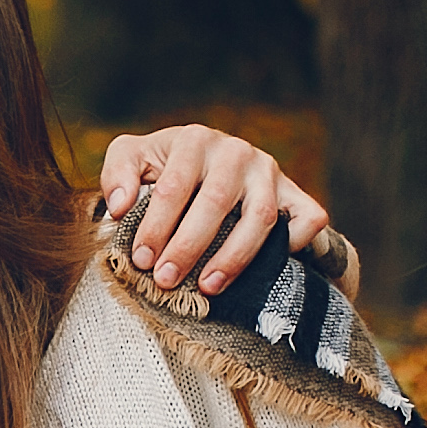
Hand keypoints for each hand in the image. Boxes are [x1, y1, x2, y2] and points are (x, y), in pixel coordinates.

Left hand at [97, 125, 328, 296]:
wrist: (203, 164)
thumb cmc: (161, 167)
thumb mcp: (131, 158)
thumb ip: (118, 173)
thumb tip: (120, 205)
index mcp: (195, 140)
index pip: (175, 186)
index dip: (156, 226)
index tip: (141, 260)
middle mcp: (237, 152)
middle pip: (216, 203)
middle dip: (188, 246)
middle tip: (165, 280)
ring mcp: (270, 172)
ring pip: (260, 216)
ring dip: (234, 257)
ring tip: (207, 287)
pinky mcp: (295, 193)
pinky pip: (309, 218)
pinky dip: (295, 242)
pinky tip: (267, 267)